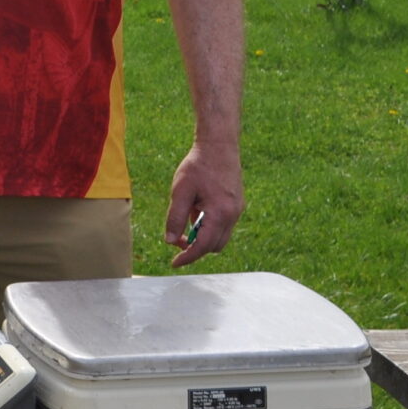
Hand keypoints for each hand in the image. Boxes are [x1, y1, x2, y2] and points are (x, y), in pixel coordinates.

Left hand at [164, 141, 243, 267]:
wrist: (218, 145)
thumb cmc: (198, 165)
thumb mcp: (180, 191)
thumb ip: (175, 218)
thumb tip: (169, 241)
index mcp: (220, 213)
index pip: (204, 246)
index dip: (188, 257)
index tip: (174, 263)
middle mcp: (233, 215)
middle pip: (214, 246)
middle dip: (196, 247)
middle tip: (177, 238)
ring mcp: (237, 210)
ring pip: (220, 237)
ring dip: (203, 236)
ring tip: (187, 216)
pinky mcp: (237, 205)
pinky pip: (224, 225)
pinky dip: (209, 226)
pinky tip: (197, 207)